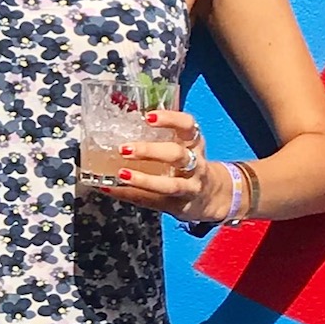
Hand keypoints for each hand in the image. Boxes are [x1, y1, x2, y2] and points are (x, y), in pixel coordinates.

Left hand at [94, 108, 226, 223]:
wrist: (212, 197)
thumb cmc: (188, 164)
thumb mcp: (184, 145)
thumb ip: (162, 135)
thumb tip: (119, 120)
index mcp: (194, 143)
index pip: (187, 126)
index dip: (170, 119)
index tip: (148, 117)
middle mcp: (195, 165)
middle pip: (177, 155)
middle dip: (150, 151)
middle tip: (124, 149)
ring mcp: (189, 188)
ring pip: (170, 185)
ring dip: (143, 180)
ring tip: (122, 174)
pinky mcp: (179, 206)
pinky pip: (154, 202)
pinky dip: (131, 195)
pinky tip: (112, 189)